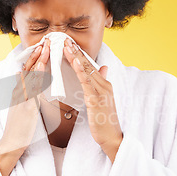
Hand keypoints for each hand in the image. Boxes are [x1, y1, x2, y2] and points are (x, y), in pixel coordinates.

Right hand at [0, 38, 50, 154]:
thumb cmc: (19, 127)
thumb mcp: (21, 107)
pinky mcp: (26, 107)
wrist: (11, 143)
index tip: (42, 46)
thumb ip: (24, 93)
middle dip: (37, 54)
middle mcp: (19, 92)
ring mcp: (22, 98)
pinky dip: (38, 77)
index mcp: (19, 91)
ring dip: (38, 60)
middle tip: (45, 40)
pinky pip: (33, 89)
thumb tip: (23, 79)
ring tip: (46, 47)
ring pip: (30, 75)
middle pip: (28, 68)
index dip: (35, 57)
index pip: (27, 70)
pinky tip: (43, 69)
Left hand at [63, 38, 122, 160]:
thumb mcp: (103, 100)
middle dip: (75, 51)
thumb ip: (101, 83)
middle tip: (65, 38)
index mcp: (104, 85)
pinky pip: (86, 82)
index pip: (89, 66)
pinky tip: (74, 62)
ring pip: (86, 70)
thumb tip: (103, 68)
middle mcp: (104, 85)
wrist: (111, 137)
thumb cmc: (104, 121)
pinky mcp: (96, 100)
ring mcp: (101, 92)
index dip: (79, 54)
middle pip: (87, 64)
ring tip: (66, 45)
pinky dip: (80, 71)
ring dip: (75, 56)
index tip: (69, 43)